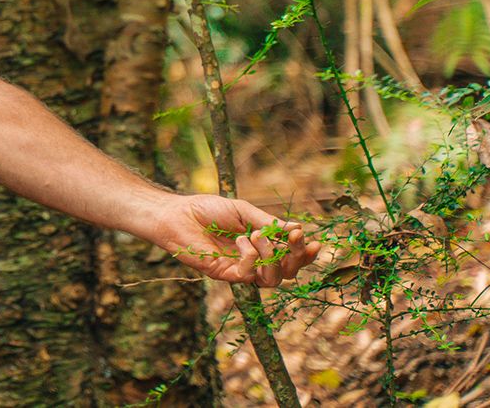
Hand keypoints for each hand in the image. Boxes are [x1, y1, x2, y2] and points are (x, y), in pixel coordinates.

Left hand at [151, 194, 320, 286]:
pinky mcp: (225, 274)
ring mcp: (240, 270)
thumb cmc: (207, 210)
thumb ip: (268, 222)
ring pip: (272, 280)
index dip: (304, 254)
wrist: (177, 214)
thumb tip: (297, 229)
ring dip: (271, 257)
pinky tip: (240, 240)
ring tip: (257, 235)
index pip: (289, 258)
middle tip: (291, 239)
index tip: (313, 242)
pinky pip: (249, 275)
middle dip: (294, 257)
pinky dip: (250, 257)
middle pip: (287, 273)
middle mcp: (253, 261)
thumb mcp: (243, 211)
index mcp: (260, 246)